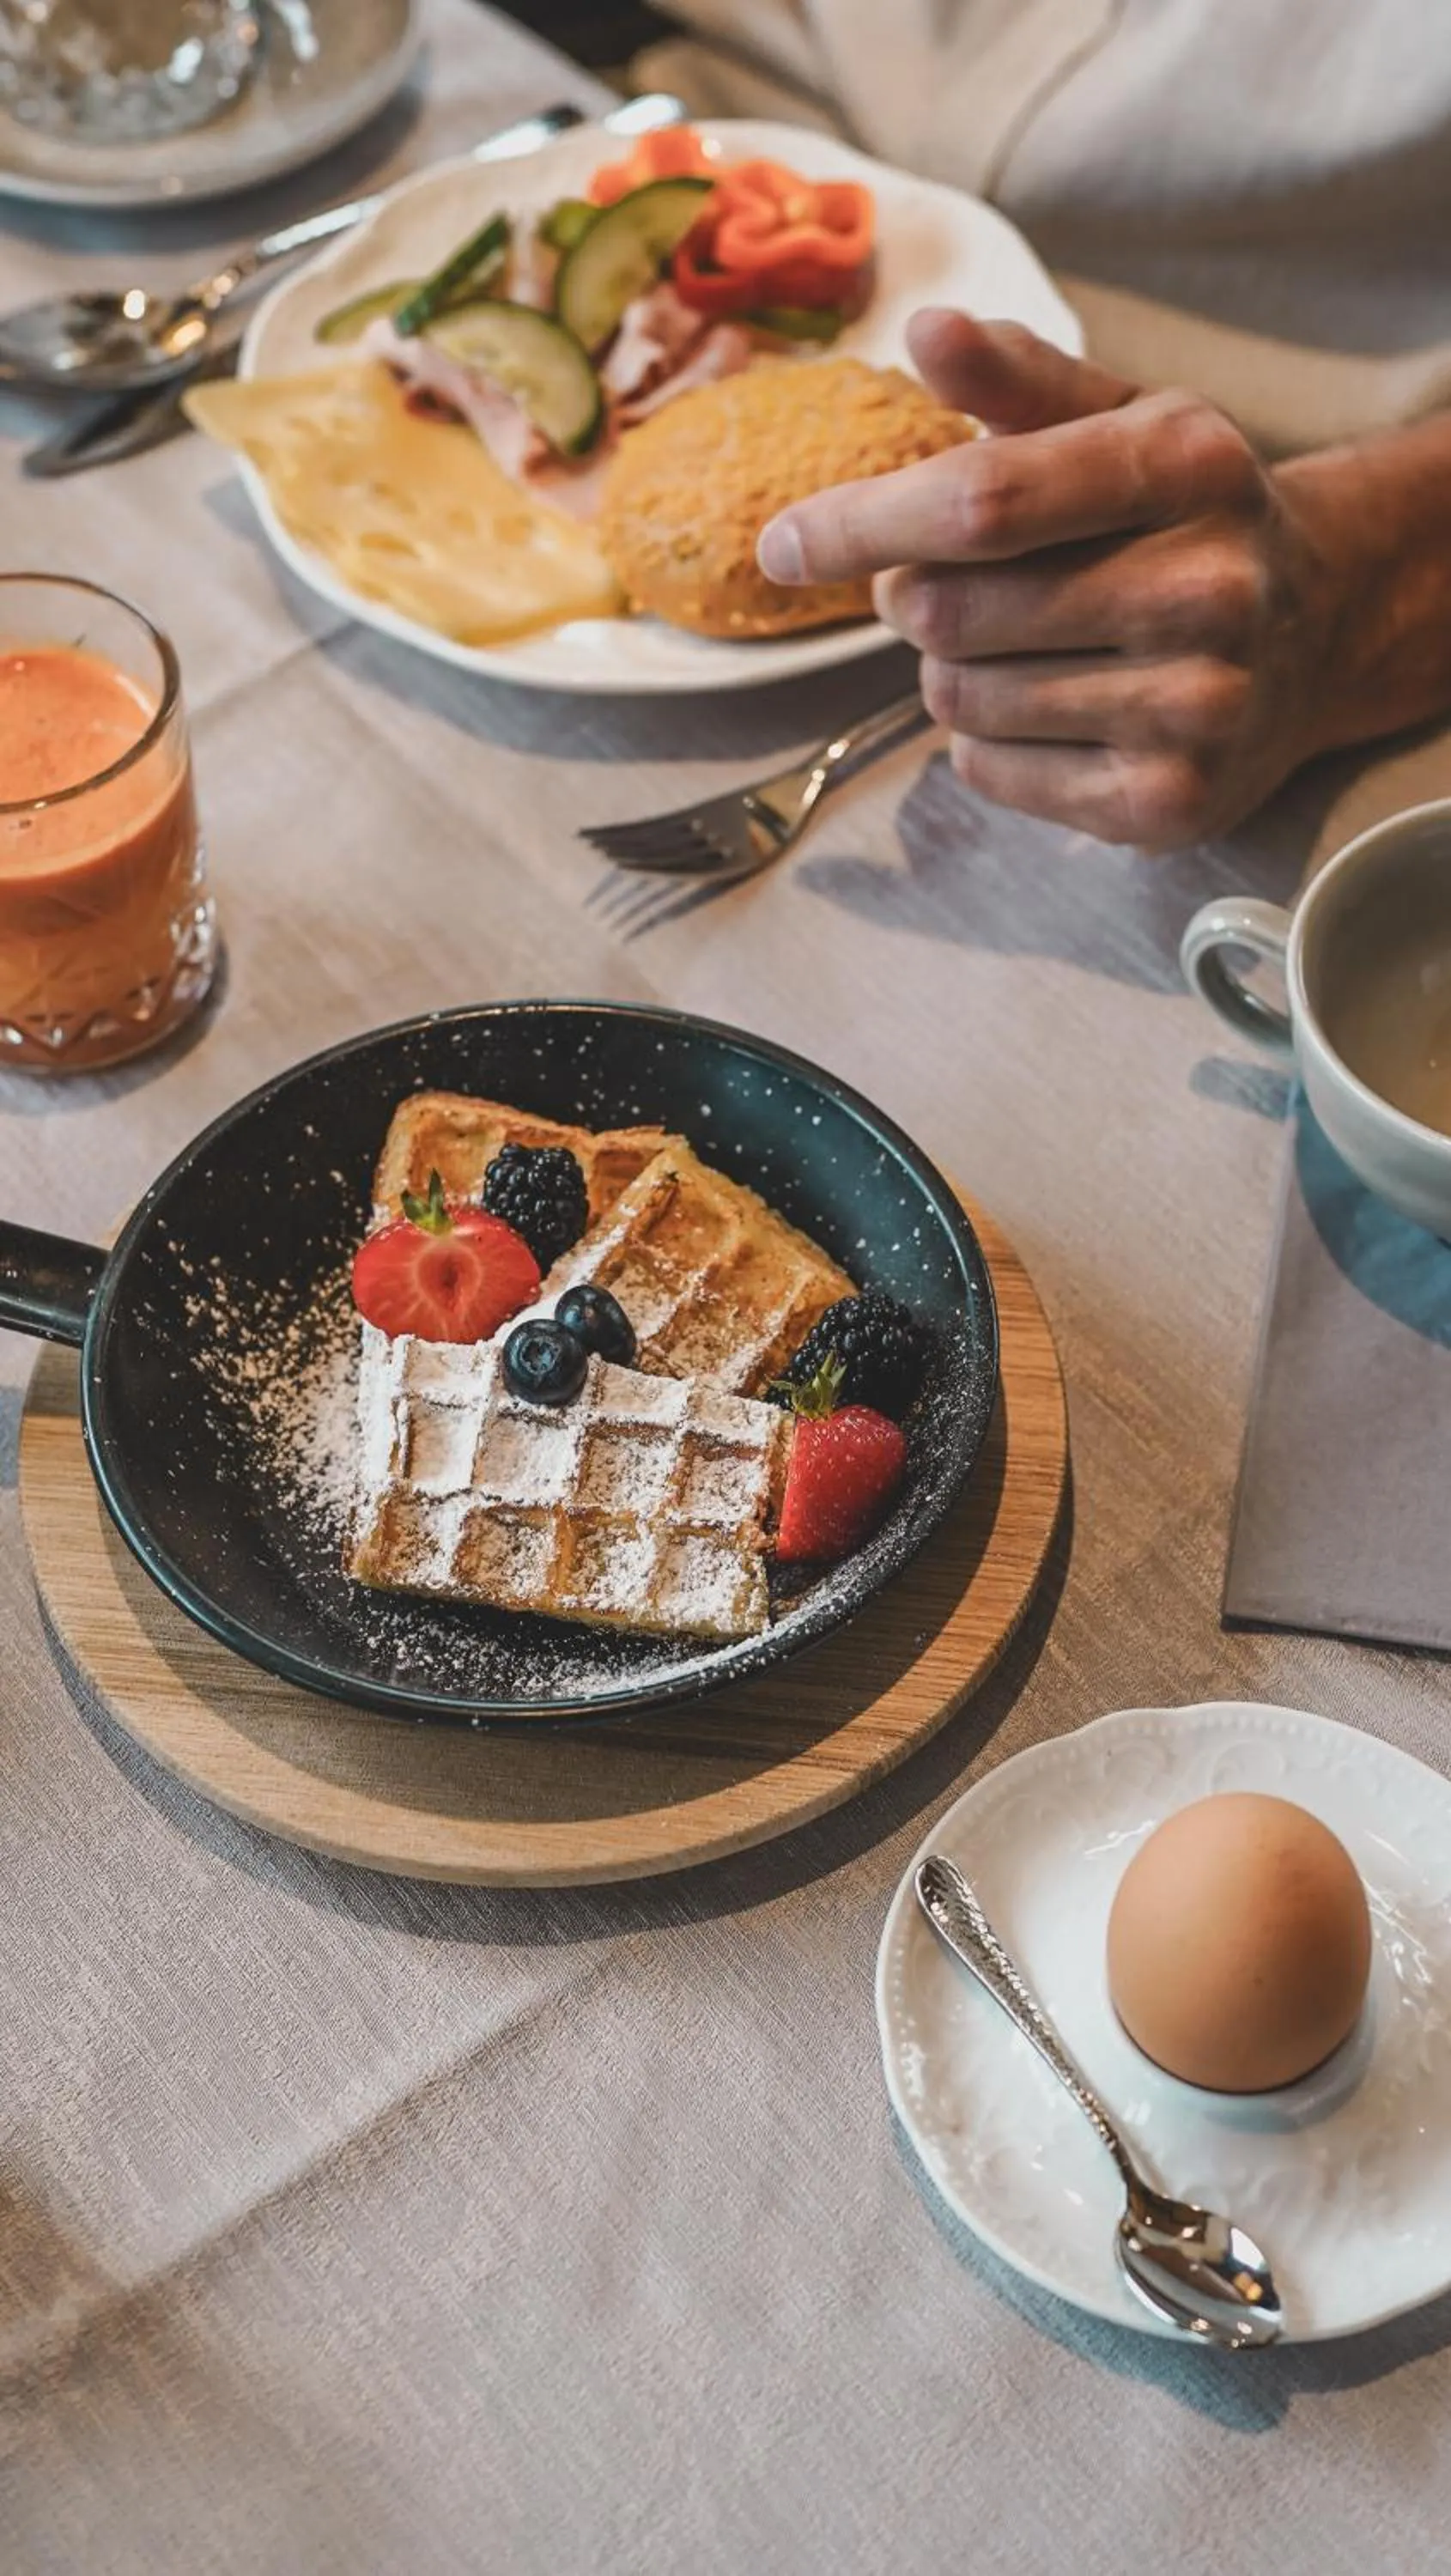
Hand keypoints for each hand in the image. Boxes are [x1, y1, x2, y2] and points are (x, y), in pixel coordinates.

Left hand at [756, 311, 1346, 851]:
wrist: (1318, 632)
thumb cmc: (1183, 517)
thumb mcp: (1123, 423)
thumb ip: (1019, 382)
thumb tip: (927, 330)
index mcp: (1188, 467)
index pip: (983, 501)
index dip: (861, 522)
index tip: (780, 542)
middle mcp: (1207, 588)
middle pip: (949, 611)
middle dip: (911, 597)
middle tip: (941, 583)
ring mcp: (1197, 707)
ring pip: (960, 699)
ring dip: (950, 670)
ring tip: (1017, 644)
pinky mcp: (1166, 803)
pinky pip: (988, 772)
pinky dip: (985, 743)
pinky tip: (1051, 706)